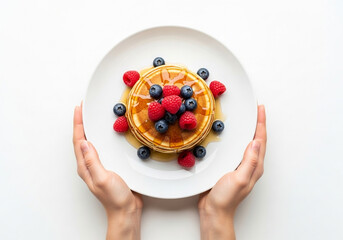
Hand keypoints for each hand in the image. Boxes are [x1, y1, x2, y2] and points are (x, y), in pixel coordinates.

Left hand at [73, 104, 142, 239]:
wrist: (126, 210)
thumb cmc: (114, 197)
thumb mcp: (102, 178)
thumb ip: (92, 161)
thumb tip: (84, 142)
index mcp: (85, 166)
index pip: (78, 141)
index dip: (78, 123)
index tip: (79, 109)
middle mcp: (89, 164)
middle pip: (82, 139)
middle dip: (81, 123)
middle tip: (83, 109)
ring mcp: (98, 165)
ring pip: (91, 142)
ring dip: (90, 129)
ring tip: (91, 117)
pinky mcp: (108, 165)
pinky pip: (102, 148)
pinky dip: (101, 137)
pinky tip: (106, 134)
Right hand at [198, 105, 266, 239]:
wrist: (214, 210)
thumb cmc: (226, 198)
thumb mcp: (239, 178)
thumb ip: (249, 161)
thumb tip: (256, 142)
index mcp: (255, 166)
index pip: (260, 140)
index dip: (261, 123)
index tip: (260, 109)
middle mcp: (250, 165)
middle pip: (257, 139)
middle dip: (258, 123)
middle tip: (256, 109)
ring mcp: (241, 165)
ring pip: (247, 143)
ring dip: (249, 130)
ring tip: (248, 118)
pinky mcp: (231, 166)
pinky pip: (237, 148)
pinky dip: (237, 138)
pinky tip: (232, 136)